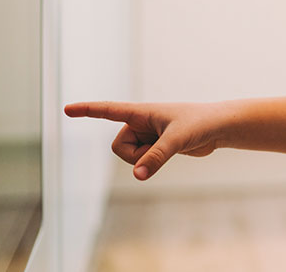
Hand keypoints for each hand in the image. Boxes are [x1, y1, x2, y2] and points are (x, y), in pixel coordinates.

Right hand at [64, 101, 221, 179]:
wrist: (219, 128)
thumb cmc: (200, 124)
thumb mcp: (177, 140)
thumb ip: (156, 157)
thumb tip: (137, 176)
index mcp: (141, 112)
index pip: (107, 110)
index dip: (87, 111)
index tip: (66, 110)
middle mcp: (140, 123)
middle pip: (118, 148)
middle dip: (135, 155)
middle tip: (161, 145)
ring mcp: (147, 136)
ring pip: (130, 158)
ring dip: (146, 159)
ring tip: (170, 146)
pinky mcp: (155, 147)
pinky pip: (142, 162)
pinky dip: (152, 162)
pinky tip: (173, 149)